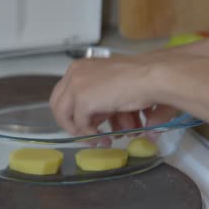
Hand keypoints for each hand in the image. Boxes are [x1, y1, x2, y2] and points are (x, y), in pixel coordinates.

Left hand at [50, 56, 175, 136]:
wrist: (151, 77)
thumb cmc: (141, 79)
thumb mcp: (112, 87)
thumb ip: (99, 101)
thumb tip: (95, 121)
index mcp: (81, 67)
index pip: (65, 93)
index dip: (74, 111)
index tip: (89, 124)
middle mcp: (74, 73)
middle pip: (58, 104)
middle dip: (71, 123)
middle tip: (87, 135)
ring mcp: (76, 86)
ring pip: (63, 116)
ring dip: (79, 132)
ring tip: (96, 141)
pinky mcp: (82, 100)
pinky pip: (80, 125)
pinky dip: (91, 135)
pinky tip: (104, 138)